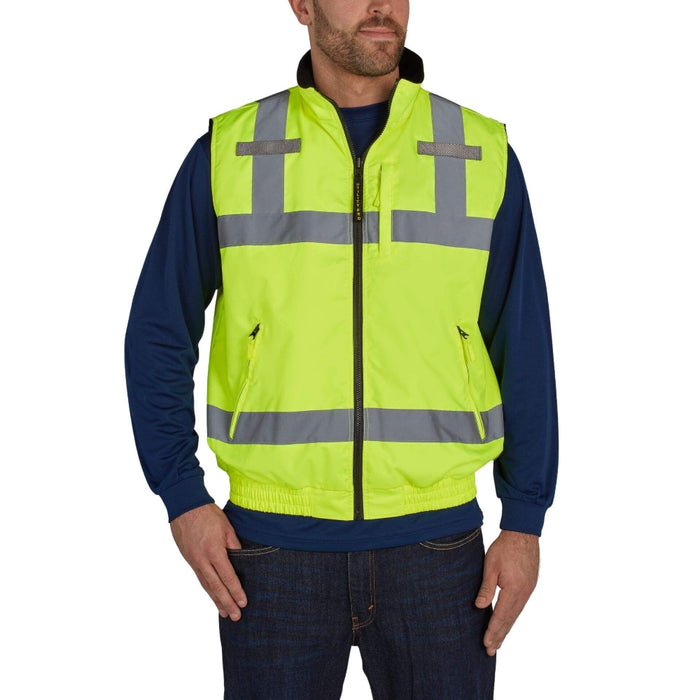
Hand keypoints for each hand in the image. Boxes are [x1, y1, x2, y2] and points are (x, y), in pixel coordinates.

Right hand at [170, 503, 247, 621]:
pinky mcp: (189, 560)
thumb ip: (234, 545)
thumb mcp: (227, 527)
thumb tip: (241, 559)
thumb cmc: (208, 514)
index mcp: (214, 551)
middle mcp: (202, 560)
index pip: (228, 577)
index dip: (236, 591)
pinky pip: (200, 578)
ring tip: (224, 613)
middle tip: (236, 616)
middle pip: (216, 587)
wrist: (185, 507)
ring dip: (216, 600)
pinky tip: (213, 596)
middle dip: (227, 602)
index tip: (243, 603)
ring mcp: (194, 561)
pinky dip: (207, 590)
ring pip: (206, 585)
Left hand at [474, 529, 539, 655]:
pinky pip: (519, 607)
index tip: (486, 644)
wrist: (523, 533)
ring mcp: (528, 590)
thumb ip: (486, 588)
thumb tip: (479, 607)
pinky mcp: (529, 585)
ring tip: (498, 642)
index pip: (501, 616)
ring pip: (515, 615)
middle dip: (499, 636)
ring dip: (506, 628)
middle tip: (490, 650)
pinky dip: (512, 617)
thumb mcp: (491, 566)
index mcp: (514, 590)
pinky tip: (507, 622)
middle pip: (510, 620)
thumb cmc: (505, 547)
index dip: (493, 631)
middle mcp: (524, 593)